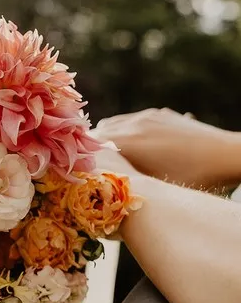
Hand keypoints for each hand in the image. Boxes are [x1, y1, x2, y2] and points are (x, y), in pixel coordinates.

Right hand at [92, 108, 240, 188]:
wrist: (226, 154)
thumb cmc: (192, 177)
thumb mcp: (153, 186)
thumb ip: (123, 182)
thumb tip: (99, 189)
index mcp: (127, 142)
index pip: (88, 145)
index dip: (80, 158)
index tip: (77, 172)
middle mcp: (132, 124)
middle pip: (98, 133)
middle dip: (93, 149)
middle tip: (94, 169)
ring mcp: (146, 116)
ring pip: (115, 124)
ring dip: (111, 139)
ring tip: (116, 159)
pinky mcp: (159, 114)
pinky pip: (132, 120)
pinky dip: (127, 133)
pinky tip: (138, 149)